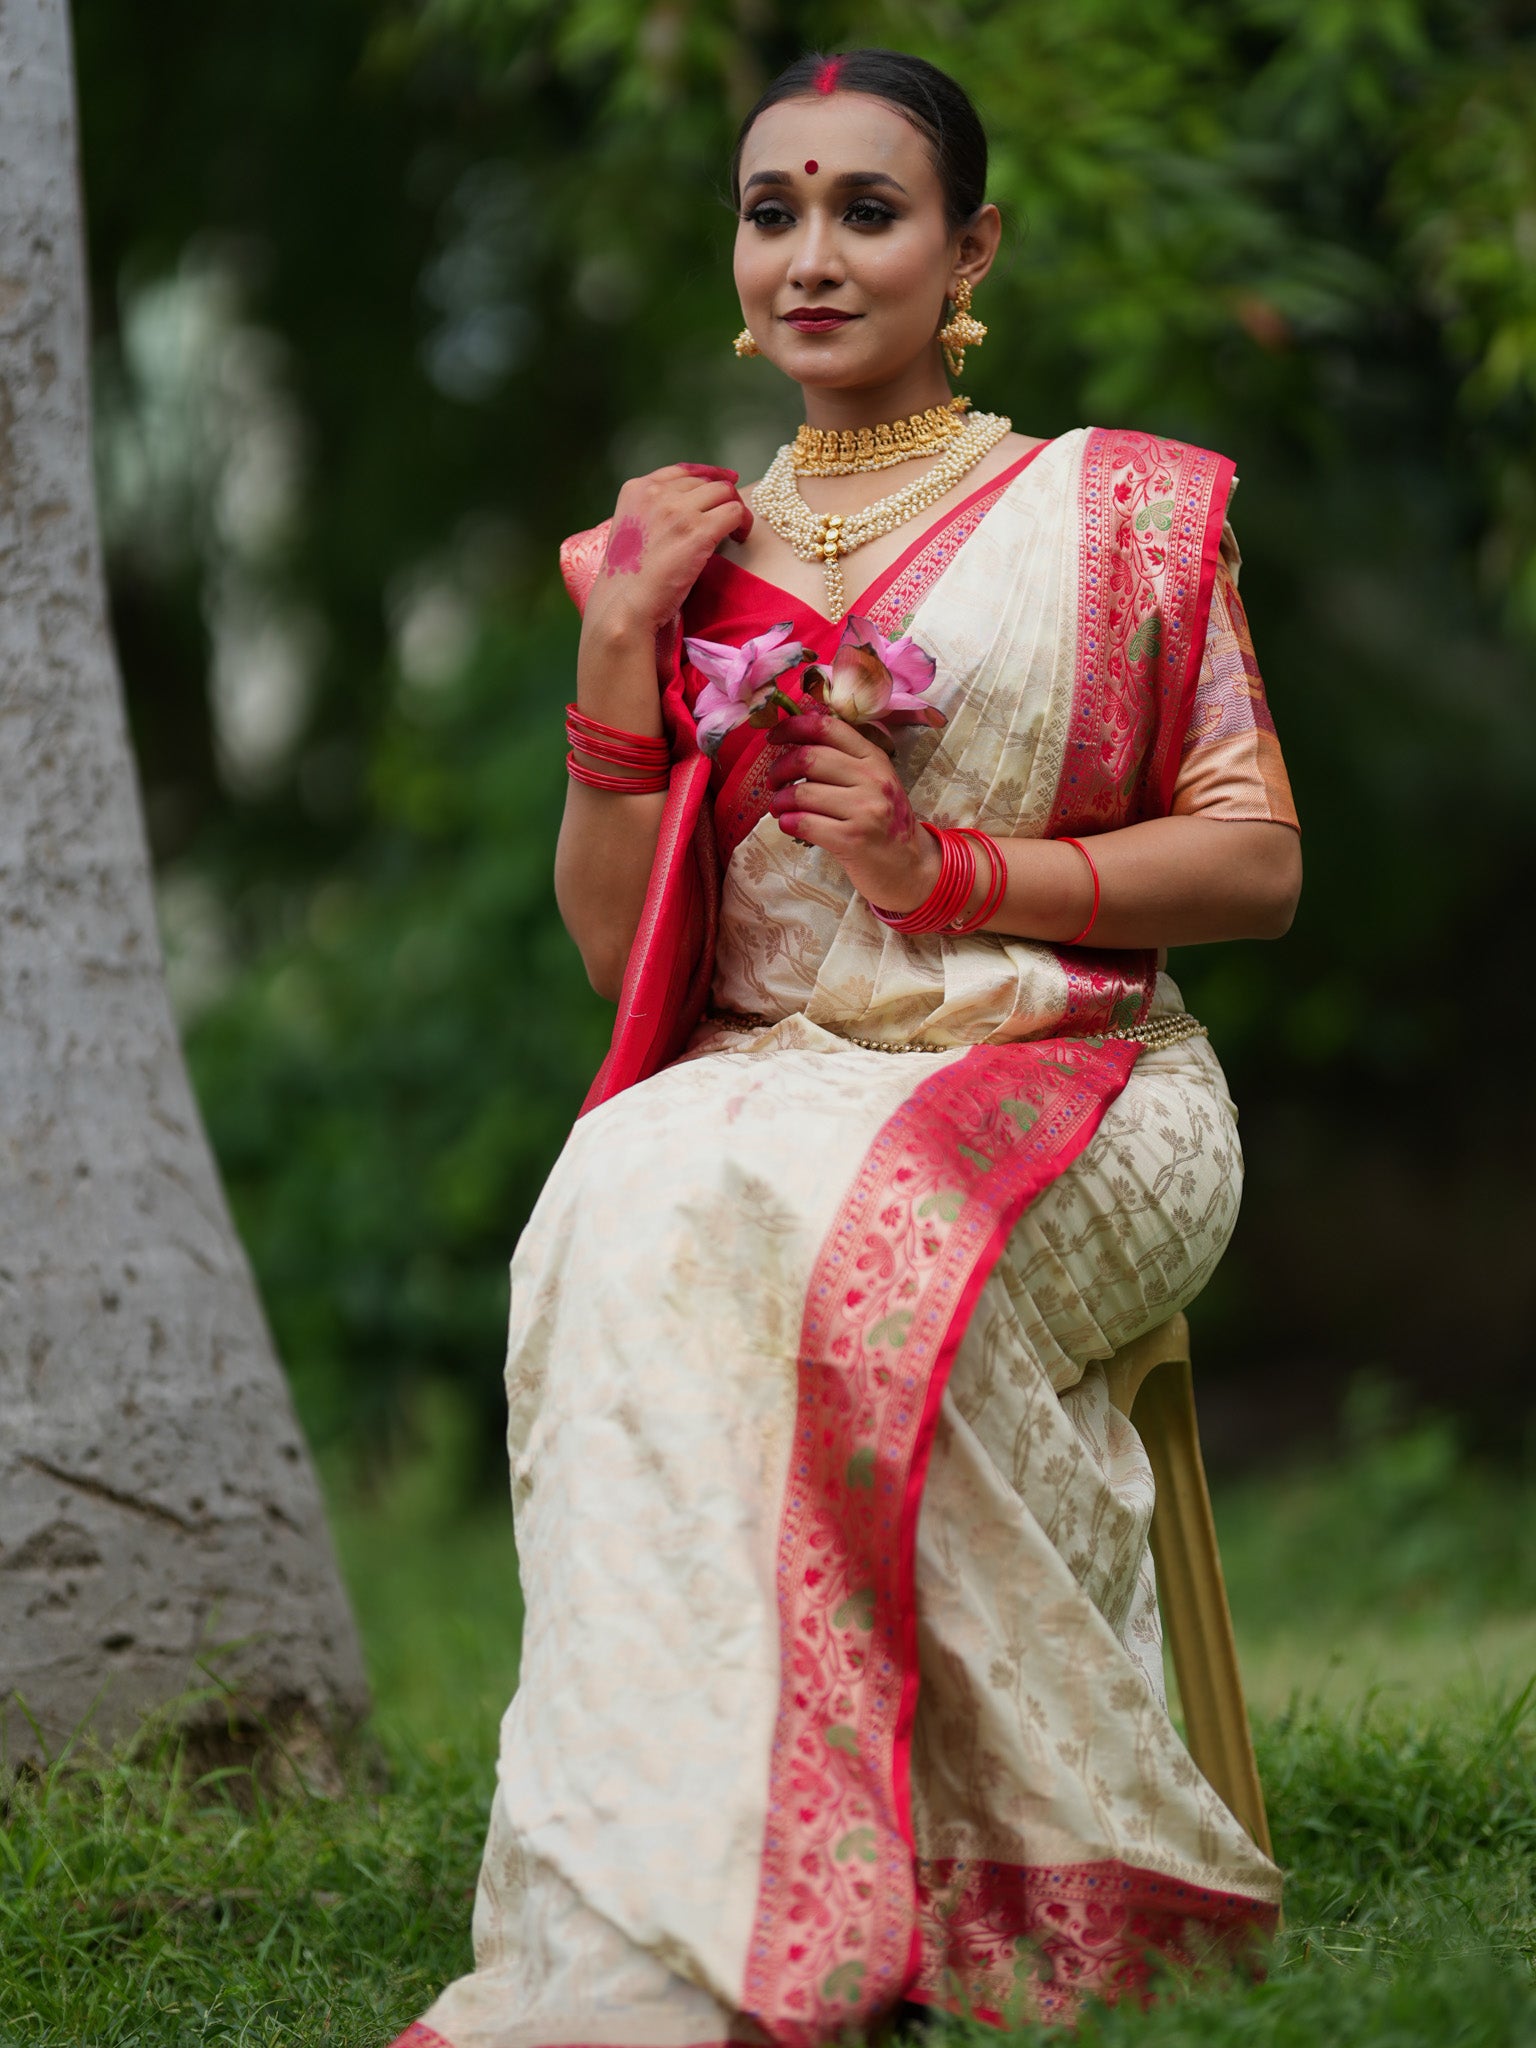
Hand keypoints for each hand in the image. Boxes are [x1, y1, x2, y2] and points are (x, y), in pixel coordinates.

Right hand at [584, 464, 752, 639]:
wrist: (623, 604)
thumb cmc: (627, 579)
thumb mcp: (631, 531)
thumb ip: (652, 513)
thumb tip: (688, 509)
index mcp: (636, 489)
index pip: (682, 470)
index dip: (709, 474)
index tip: (727, 480)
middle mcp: (655, 493)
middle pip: (706, 482)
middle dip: (722, 498)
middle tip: (730, 521)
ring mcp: (677, 510)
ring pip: (724, 492)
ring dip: (735, 509)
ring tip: (736, 531)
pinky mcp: (697, 531)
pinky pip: (735, 512)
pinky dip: (743, 523)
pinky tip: (739, 537)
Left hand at [765, 712, 941, 912]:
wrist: (911, 866)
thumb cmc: (884, 822)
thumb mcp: (874, 782)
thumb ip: (844, 761)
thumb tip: (794, 744)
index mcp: (874, 758)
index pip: (829, 727)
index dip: (793, 726)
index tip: (773, 737)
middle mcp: (872, 779)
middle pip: (809, 758)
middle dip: (780, 769)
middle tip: (773, 782)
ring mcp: (865, 809)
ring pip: (803, 792)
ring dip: (780, 801)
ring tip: (779, 808)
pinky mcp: (853, 839)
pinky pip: (805, 823)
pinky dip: (788, 823)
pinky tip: (788, 825)